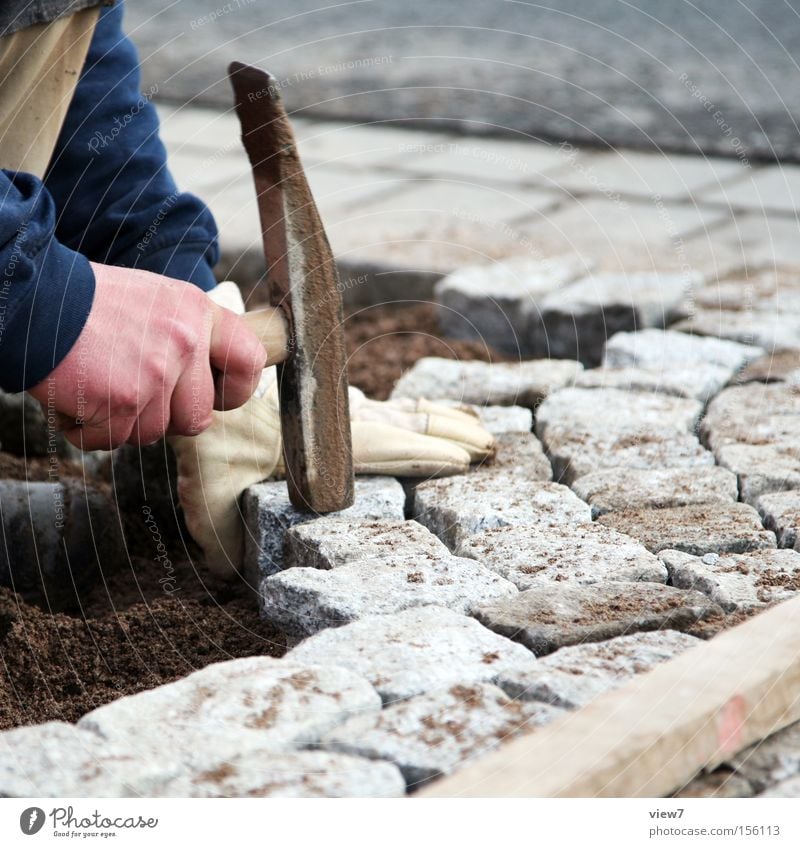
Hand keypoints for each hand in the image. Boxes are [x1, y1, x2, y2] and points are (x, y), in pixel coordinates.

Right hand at [28, 263, 267, 449]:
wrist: (33, 299)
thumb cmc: (92, 305)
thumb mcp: (158, 302)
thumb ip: (189, 338)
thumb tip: (211, 387)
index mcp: (199, 312)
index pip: (249, 361)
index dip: (234, 390)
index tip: (214, 395)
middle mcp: (185, 341)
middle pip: (198, 418)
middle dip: (165, 418)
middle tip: (133, 394)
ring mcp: (156, 373)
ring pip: (153, 434)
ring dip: (121, 423)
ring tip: (98, 385)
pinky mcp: (123, 399)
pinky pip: (113, 440)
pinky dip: (88, 431)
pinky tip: (76, 397)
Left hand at [169, 281, 495, 576]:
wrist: (199, 379)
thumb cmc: (204, 441)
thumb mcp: (206, 490)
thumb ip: (217, 528)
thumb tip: (226, 572)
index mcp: (326, 440)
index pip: (389, 446)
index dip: (428, 451)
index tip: (468, 458)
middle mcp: (342, 421)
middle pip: (409, 425)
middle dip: (452, 436)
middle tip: (490, 447)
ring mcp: (341, 410)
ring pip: (403, 413)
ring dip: (442, 422)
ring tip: (480, 431)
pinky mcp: (334, 405)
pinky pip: (386, 409)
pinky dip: (416, 413)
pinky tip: (431, 414)